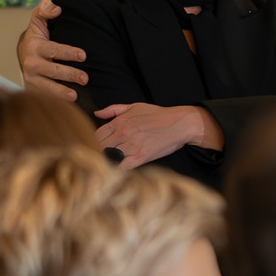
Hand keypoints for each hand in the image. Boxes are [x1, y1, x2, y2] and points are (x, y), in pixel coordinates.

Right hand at [17, 0, 87, 98]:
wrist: (23, 54)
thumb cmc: (36, 36)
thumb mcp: (38, 20)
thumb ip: (45, 10)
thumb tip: (57, 9)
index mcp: (34, 46)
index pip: (54, 50)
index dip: (68, 52)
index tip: (83, 55)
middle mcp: (30, 64)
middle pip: (53, 71)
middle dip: (69, 75)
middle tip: (86, 78)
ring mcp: (30, 79)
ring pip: (47, 88)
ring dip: (61, 92)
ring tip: (75, 95)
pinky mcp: (32, 90)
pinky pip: (45, 98)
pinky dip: (56, 102)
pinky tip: (69, 106)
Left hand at [95, 103, 221, 167]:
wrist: (179, 124)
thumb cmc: (157, 115)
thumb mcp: (134, 106)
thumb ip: (113, 109)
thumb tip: (96, 113)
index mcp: (120, 121)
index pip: (96, 134)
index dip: (98, 141)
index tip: (103, 145)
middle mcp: (123, 133)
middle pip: (100, 147)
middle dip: (101, 151)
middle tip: (106, 155)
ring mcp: (131, 146)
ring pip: (108, 157)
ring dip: (109, 160)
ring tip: (113, 162)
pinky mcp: (140, 157)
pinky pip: (121, 167)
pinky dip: (118, 168)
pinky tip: (121, 167)